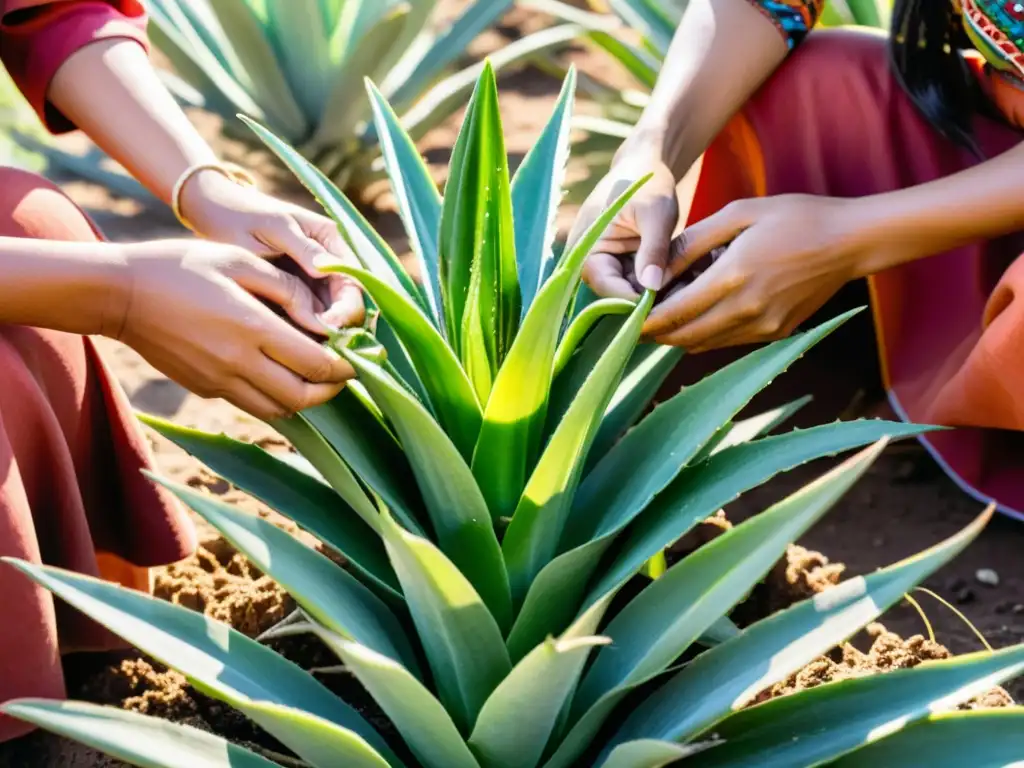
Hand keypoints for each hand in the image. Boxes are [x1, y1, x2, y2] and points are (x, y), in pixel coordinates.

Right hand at [112, 240, 354, 420]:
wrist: (119, 295)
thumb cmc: (181, 266)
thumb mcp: (237, 260)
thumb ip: (285, 288)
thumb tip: (323, 315)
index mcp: (252, 327)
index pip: (315, 362)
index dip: (345, 364)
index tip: (358, 355)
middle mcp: (238, 362)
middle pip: (303, 397)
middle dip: (332, 390)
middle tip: (345, 374)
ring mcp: (219, 381)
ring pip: (279, 410)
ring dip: (306, 400)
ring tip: (318, 380)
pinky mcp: (205, 388)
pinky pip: (252, 405)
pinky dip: (276, 399)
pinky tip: (282, 377)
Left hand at [178, 170, 363, 328]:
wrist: (213, 215)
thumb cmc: (243, 215)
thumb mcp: (274, 226)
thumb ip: (303, 248)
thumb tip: (326, 270)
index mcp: (331, 241)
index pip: (353, 280)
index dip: (347, 307)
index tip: (329, 327)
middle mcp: (328, 262)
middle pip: (346, 302)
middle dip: (338, 326)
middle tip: (318, 346)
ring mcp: (312, 280)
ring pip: (329, 315)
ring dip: (321, 333)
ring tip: (304, 349)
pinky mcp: (294, 295)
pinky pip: (307, 318)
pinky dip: (304, 332)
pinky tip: (291, 344)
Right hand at [571, 152, 683, 297]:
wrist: (644, 165)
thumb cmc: (647, 182)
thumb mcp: (656, 213)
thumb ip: (653, 250)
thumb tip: (651, 287)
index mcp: (585, 249)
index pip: (607, 288)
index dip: (635, 300)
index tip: (668, 305)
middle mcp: (589, 262)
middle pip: (617, 294)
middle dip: (648, 297)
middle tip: (684, 295)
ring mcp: (605, 264)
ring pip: (630, 291)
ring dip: (655, 291)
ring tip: (686, 285)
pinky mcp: (620, 264)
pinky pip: (637, 281)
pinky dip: (656, 280)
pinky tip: (680, 277)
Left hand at [645, 195, 871, 350]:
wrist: (850, 241)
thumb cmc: (793, 217)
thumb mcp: (738, 215)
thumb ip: (692, 242)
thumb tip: (655, 267)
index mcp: (733, 277)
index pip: (674, 312)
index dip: (644, 319)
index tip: (623, 316)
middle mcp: (746, 310)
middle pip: (684, 336)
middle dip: (655, 333)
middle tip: (633, 321)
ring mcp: (763, 327)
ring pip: (704, 344)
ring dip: (679, 335)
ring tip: (661, 316)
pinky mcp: (776, 334)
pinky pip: (727, 342)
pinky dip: (706, 333)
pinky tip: (698, 315)